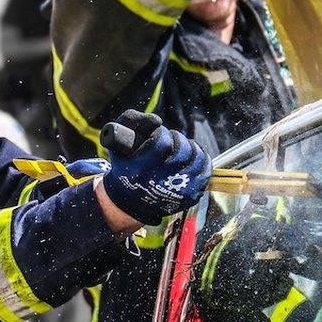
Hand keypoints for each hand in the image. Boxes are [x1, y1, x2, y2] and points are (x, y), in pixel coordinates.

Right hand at [99, 110, 210, 225]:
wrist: (131, 202)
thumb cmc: (125, 166)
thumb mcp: (115, 142)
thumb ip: (133, 120)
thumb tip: (158, 120)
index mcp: (140, 169)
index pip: (163, 141)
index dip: (162, 133)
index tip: (158, 135)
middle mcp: (160, 182)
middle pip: (183, 149)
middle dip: (178, 138)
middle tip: (172, 140)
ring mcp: (177, 191)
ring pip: (197, 159)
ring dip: (191, 147)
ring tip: (183, 147)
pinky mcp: (190, 196)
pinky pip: (206, 172)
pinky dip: (202, 159)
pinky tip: (194, 156)